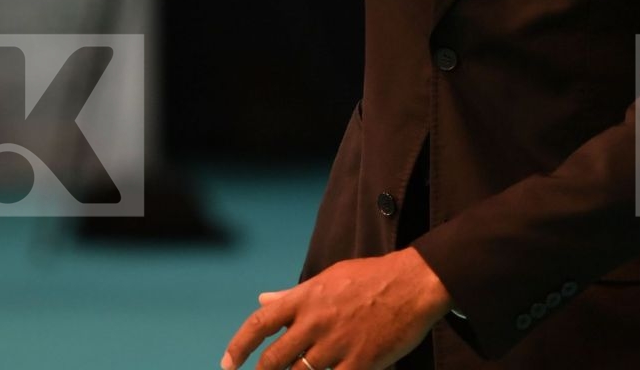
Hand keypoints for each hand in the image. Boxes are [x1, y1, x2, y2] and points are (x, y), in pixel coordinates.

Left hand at [222, 249, 452, 369]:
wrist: (411, 284)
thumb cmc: (369, 278)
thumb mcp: (325, 279)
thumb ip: (292, 296)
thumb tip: (263, 299)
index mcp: (304, 298)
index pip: (260, 323)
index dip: (239, 345)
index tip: (228, 363)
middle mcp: (314, 323)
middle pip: (274, 359)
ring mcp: (336, 345)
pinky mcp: (360, 363)